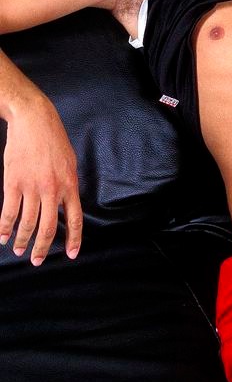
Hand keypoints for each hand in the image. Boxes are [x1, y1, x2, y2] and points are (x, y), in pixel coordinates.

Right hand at [0, 93, 81, 265]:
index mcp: (69, 184)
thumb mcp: (69, 161)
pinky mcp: (13, 182)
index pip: (74, 218)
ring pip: (28, 223)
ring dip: (22, 240)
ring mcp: (32, 187)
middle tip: (37, 261)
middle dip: (43, 248)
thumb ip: (67, 184)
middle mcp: (52, 189)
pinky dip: (5, 227)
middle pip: (49, 227)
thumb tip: (64, 204)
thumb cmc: (53, 138)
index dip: (74, 239)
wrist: (34, 120)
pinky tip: (2, 236)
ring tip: (18, 250)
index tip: (71, 255)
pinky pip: (9, 211)